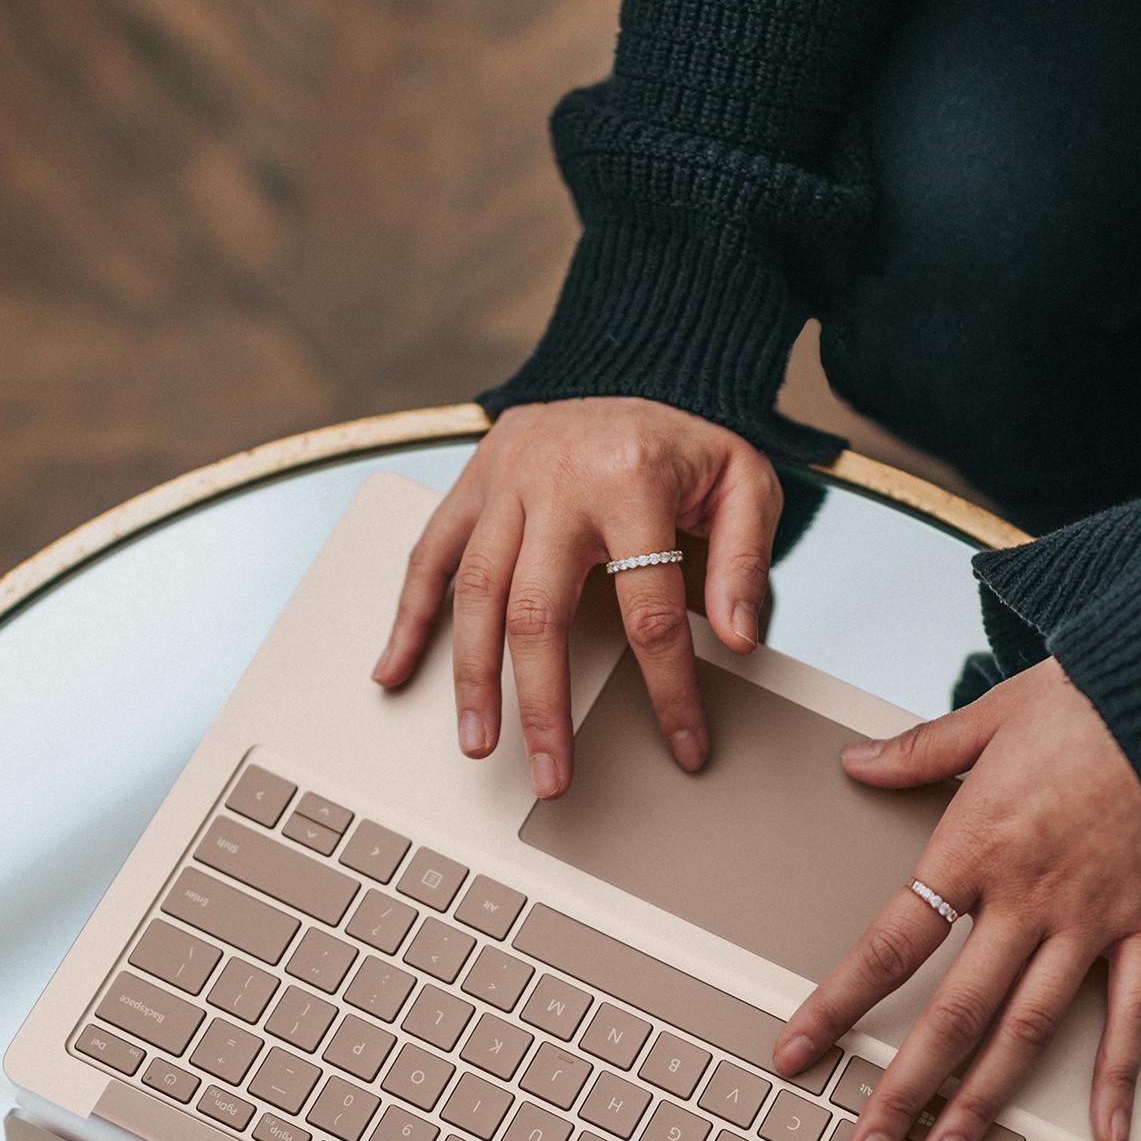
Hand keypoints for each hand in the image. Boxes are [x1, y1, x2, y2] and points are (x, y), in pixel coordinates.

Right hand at [372, 398, 782, 798]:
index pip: (649, 607)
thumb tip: (736, 638)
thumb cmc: (687, 441)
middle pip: (539, 611)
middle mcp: (557, 481)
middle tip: (551, 776)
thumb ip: (745, 560)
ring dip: (472, 677)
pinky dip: (407, 615)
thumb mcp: (744, 483)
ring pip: (475, 591)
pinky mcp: (471, 483)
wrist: (631, 365)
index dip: (669, 688)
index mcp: (632, 480)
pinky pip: (429, 554)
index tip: (683, 746)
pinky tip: (395, 671)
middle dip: (543, 704)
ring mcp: (504, 482)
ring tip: (478, 743)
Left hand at [773, 658, 1140, 1140]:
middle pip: (950, 1015)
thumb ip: (920, 750)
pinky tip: (1107, 1132)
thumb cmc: (1096, 698)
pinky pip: (1132, 1015)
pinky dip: (1119, 1076)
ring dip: (982, 1104)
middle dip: (901, 1092)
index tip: (795, 1052)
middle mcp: (1026, 899)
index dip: (836, 1005)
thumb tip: (858, 760)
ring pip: (1026, 1032)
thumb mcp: (994, 713)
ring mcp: (1091, 921)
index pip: (889, 945)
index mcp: (974, 848)